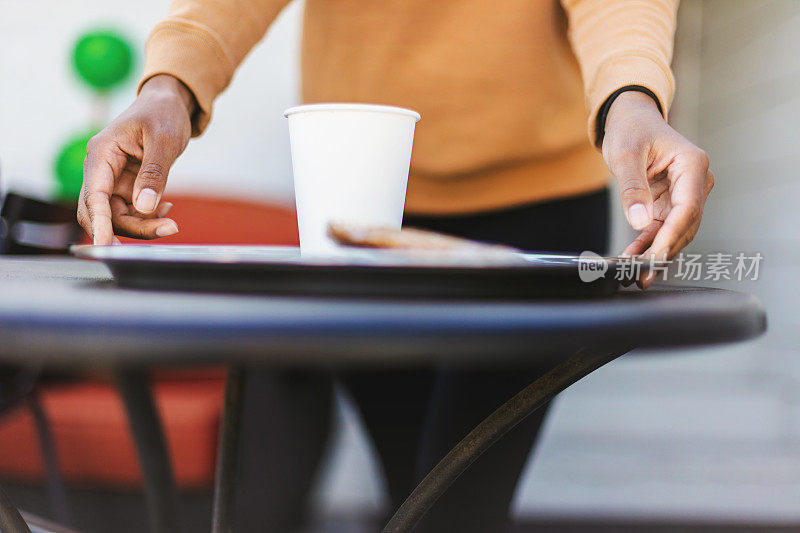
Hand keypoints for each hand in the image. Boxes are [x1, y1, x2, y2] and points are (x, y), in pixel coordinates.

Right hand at [77, 75, 195, 244]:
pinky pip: (131, 212)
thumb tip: (145, 206)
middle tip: (168, 230)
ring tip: (171, 222)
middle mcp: (101, 169)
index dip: (99, 222)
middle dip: (131, 228)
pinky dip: (148, 217)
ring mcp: (112, 180)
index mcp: (101, 153)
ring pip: (118, 216)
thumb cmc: (163, 113)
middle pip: (103, 212)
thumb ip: (154, 173)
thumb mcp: (164, 140)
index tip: (105, 244)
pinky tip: (166, 211)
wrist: (169, 103)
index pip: (93, 195)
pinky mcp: (126, 186)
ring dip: (143, 225)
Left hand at [602, 91, 713, 287]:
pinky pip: (662, 229)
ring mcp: (684, 194)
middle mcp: (695, 181)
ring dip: (655, 252)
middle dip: (664, 250)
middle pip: (685, 225)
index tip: (656, 256)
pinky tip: (633, 258)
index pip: (688, 209)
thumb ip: (632, 188)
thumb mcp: (625, 155)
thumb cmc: (630, 131)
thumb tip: (639, 222)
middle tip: (642, 274)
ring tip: (635, 273)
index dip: (672, 236)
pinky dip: (647, 244)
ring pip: (675, 231)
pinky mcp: (670, 203)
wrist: (630, 121)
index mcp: (692, 165)